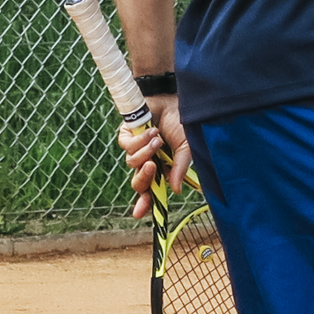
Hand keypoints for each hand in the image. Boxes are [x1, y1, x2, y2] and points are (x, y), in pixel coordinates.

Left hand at [120, 101, 189, 217]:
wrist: (172, 99)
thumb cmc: (181, 123)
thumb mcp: (187, 148)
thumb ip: (180, 169)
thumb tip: (175, 191)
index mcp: (163, 169)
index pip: (151, 191)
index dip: (145, 204)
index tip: (138, 214)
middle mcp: (148, 162)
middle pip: (137, 183)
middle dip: (143, 179)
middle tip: (153, 167)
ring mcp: (136, 149)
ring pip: (132, 164)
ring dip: (146, 152)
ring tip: (158, 139)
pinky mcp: (126, 136)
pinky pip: (127, 147)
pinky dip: (140, 140)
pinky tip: (151, 130)